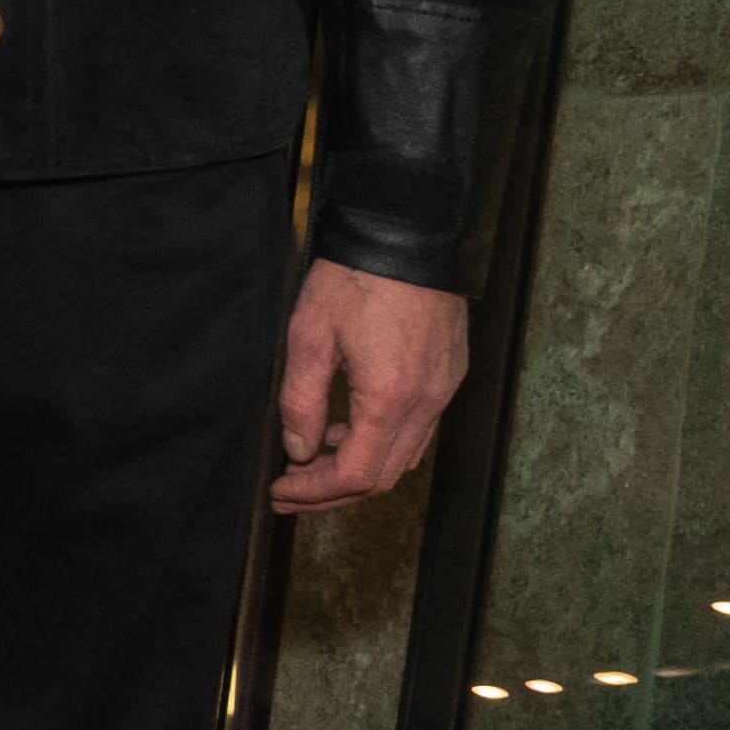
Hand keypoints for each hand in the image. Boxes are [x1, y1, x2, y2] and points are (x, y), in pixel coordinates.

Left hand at [275, 261, 473, 511]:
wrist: (408, 236)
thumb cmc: (355, 280)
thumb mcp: (309, 337)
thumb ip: (302, 401)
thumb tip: (299, 450)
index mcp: (391, 399)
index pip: (357, 475)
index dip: (316, 493)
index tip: (281, 492)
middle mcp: (427, 402)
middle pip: (385, 476)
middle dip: (335, 492)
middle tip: (291, 491)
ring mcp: (443, 390)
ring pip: (405, 456)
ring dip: (359, 469)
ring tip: (311, 462)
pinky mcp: (448, 375)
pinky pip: (418, 429)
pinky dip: (382, 442)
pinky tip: (347, 428)